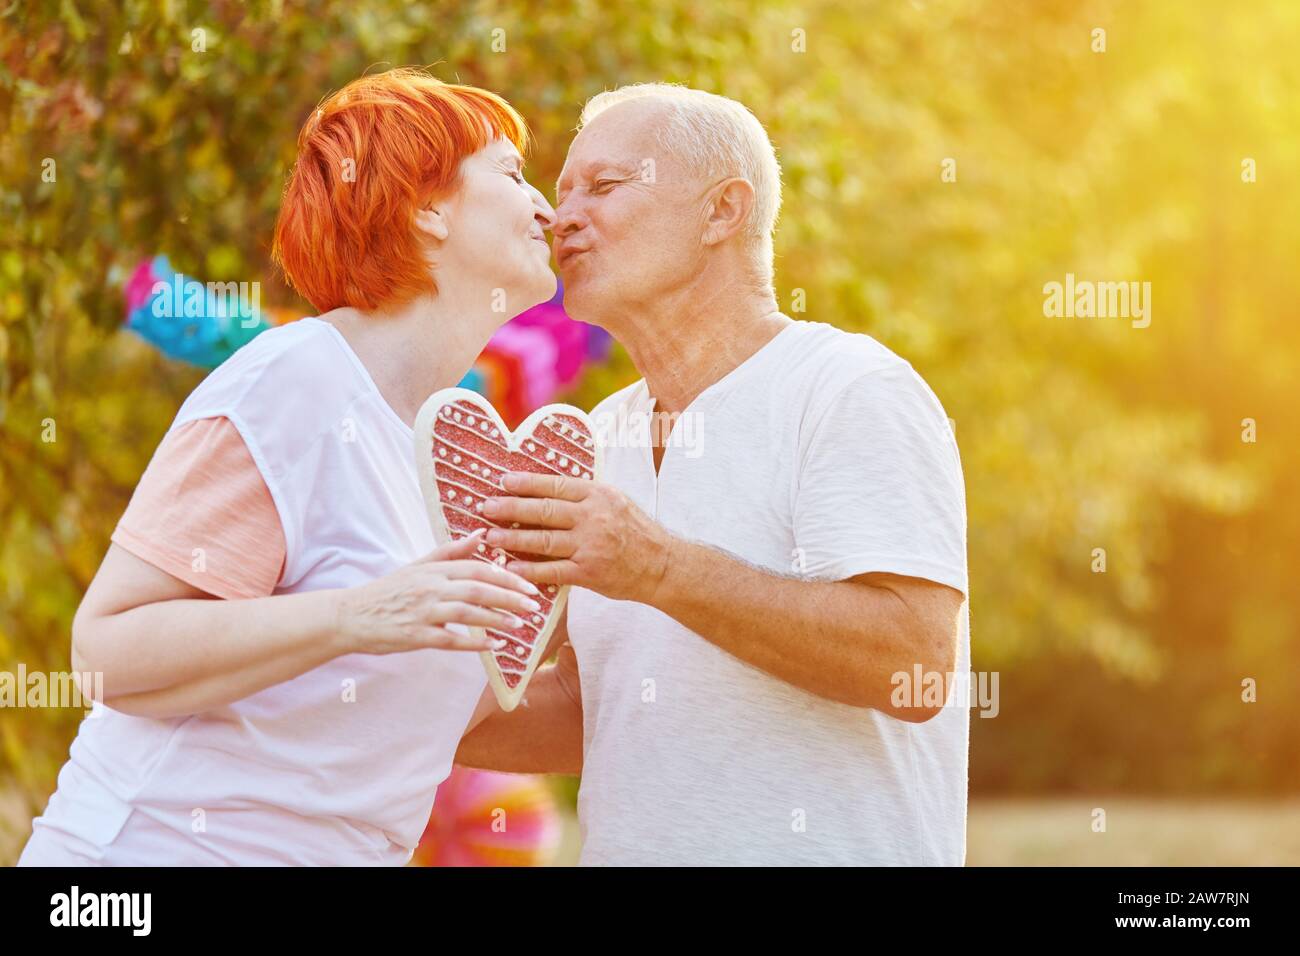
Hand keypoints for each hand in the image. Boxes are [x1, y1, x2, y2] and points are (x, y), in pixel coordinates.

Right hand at [336, 530, 543, 654]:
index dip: (507, 577)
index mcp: (434, 570)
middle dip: (510, 598)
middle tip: (534, 607)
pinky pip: (450, 640)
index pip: (478, 569)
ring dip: (496, 620)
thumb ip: (451, 551)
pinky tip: (494, 647)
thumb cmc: (389, 590)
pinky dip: (474, 644)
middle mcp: (431, 588)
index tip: (531, 587)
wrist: (350, 615)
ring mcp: (423, 612)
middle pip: (478, 590)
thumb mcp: (419, 565)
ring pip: (467, 614)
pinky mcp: (416, 636)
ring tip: (520, 627)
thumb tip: (481, 535)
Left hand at [479, 473, 675, 603]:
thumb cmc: (636, 532)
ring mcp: (590, 545)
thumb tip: (547, 488)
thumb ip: (585, 496)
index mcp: (598, 495)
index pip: (556, 485)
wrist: (661, 565)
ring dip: (513, 537)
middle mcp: (593, 517)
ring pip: (544, 539)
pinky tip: (510, 567)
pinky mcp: (589, 572)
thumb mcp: (615, 501)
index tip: (503, 481)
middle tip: (486, 506)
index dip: (527, 483)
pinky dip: (529, 569)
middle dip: (511, 507)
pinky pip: (553, 570)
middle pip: (544, 510)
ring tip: (491, 536)